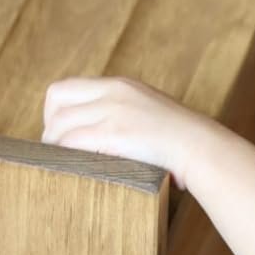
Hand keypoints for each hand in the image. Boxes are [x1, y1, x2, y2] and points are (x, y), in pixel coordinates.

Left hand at [42, 76, 209, 188]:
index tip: (62, 136)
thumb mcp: (151, 116)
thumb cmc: (183, 143)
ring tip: (64, 166)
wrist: (203, 148)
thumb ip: (126, 117)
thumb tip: (103, 142)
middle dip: (50, 129)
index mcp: (121, 85)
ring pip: (60, 125)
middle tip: (58, 153)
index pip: (66, 89)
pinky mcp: (115, 132)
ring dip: (56, 148)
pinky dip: (66, 157)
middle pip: (56, 101)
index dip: (55, 113)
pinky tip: (74, 170)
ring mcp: (113, 110)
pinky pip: (72, 142)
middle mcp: (113, 91)